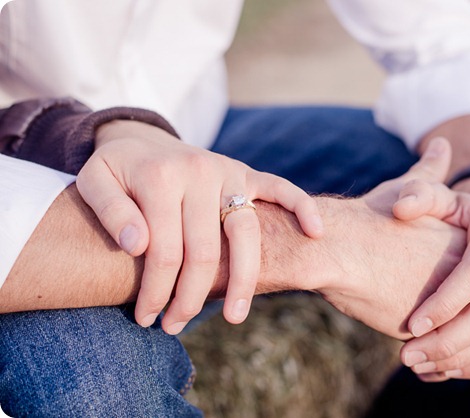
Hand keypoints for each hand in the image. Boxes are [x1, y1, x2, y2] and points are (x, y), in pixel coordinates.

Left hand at [76, 121, 322, 333]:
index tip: (146, 318)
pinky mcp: (247, 173)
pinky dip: (301, 208)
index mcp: (160, 176)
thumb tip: (137, 244)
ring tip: (236, 317)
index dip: (156, 292)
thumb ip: (109, 210)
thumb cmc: (117, 170)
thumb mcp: (92, 181)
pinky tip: (315, 233)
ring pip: (246, 232)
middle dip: (191, 298)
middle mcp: (200, 171)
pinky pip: (281, 189)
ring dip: (244, 280)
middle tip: (174, 326)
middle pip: (205, 251)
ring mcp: (229, 171)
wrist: (143, 139)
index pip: (164, 250)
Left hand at [393, 138, 469, 380]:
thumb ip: (415, 195)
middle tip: (406, 355)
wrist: (468, 228)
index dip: (445, 303)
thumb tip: (402, 209)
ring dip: (458, 358)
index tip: (411, 324)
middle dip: (448, 340)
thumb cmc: (439, 213)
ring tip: (417, 366)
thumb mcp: (428, 195)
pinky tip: (438, 370)